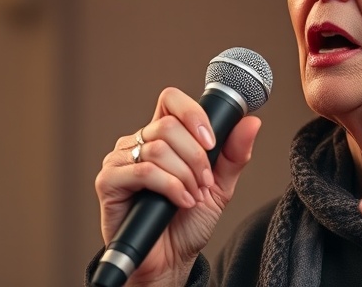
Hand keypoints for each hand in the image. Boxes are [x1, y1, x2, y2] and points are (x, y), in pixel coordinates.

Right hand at [95, 87, 261, 284]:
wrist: (170, 261)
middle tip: (203, 182)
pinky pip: (144, 171)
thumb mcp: (219, 185)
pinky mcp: (109, 181)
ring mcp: (121, 160)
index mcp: (162, 136)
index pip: (171, 100)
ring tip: (192, 196)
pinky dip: (170, 186)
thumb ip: (234, 154)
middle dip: (196, 157)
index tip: (211, 142)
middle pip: (169, 125)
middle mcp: (138, 142)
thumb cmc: (188, 222)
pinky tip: (180, 202)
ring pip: (158, 148)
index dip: (193, 115)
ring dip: (185, 175)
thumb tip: (252, 122)